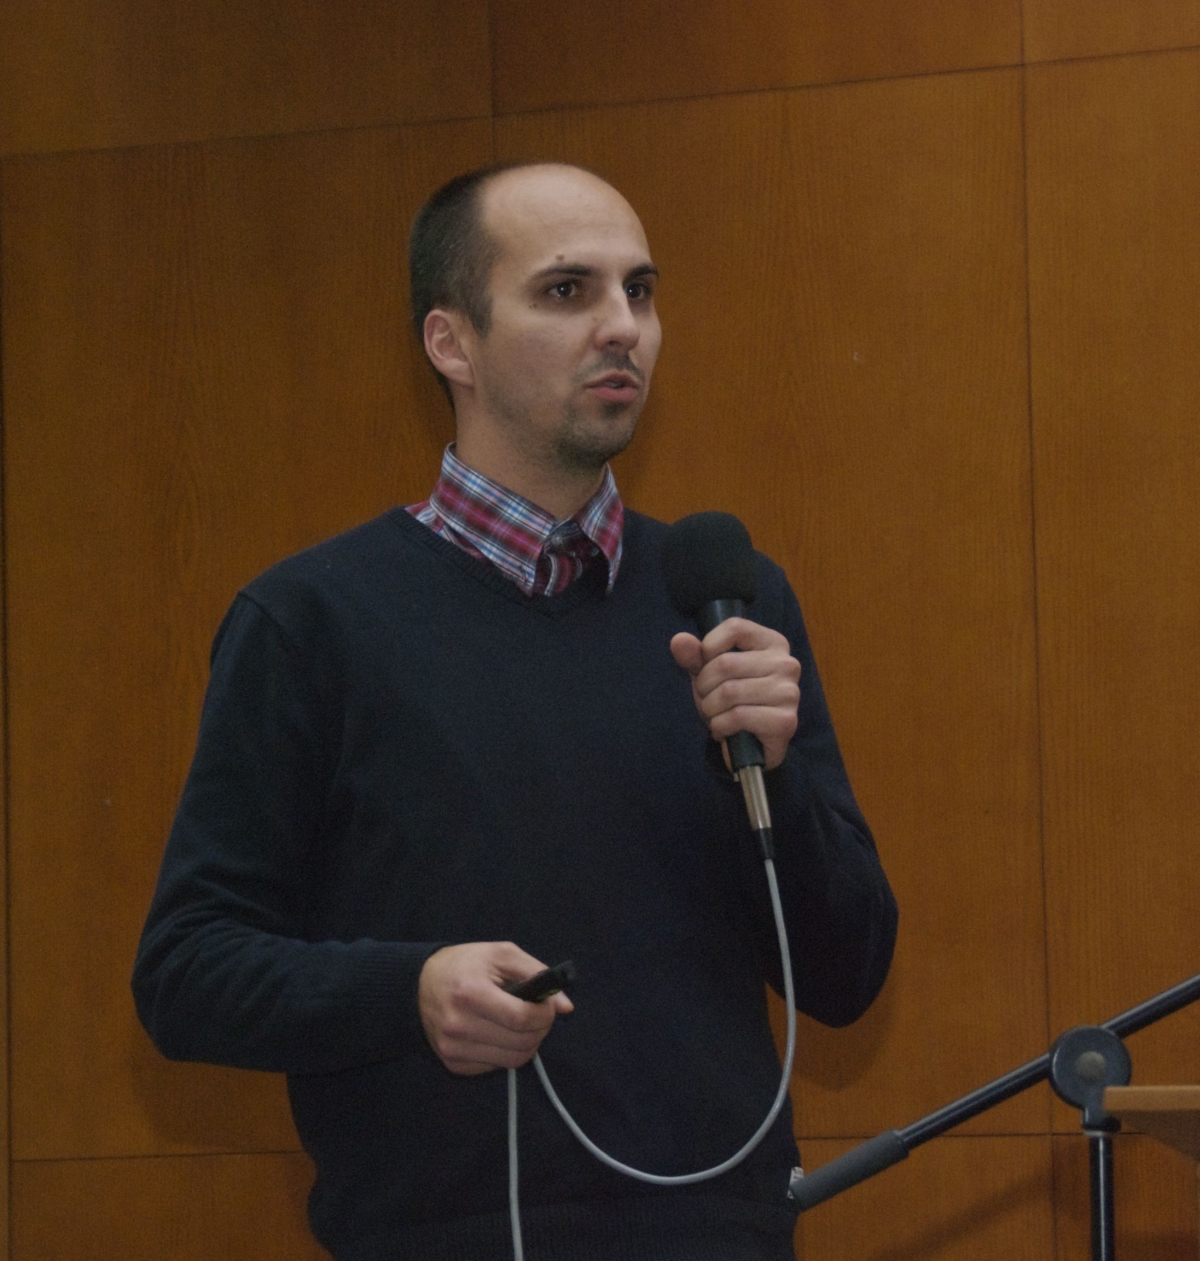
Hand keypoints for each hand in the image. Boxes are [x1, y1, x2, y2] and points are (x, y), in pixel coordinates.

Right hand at [418, 942, 573, 1075]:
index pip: (522, 1019)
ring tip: (520, 1023)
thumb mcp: (501, 954)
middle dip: (540, 1029)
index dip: (545, 1015)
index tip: (546, 1005)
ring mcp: (453, 1050)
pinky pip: (496, 1067)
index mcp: (471, 993)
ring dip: (527, 1043)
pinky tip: (498, 1033)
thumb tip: (566, 1008)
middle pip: (521, 1044)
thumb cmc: (466, 964)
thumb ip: (537, 974)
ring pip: (513, 1061)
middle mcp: (459, 1026)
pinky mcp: (453, 1065)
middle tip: (536, 1014)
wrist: (419, 985)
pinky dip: (507, 1052)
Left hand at [670, 617, 800, 771]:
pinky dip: (720, 726)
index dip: (709, 647)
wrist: (749, 746)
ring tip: (716, 715)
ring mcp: (789, 692)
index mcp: (773, 643)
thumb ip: (694, 656)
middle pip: (726, 663)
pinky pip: (738, 716)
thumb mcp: (708, 674)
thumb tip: (679, 640)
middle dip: (704, 686)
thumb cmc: (730, 702)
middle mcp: (787, 664)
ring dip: (711, 709)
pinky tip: (725, 730)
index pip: (735, 628)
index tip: (705, 666)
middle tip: (708, 700)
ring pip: (729, 692)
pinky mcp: (785, 721)